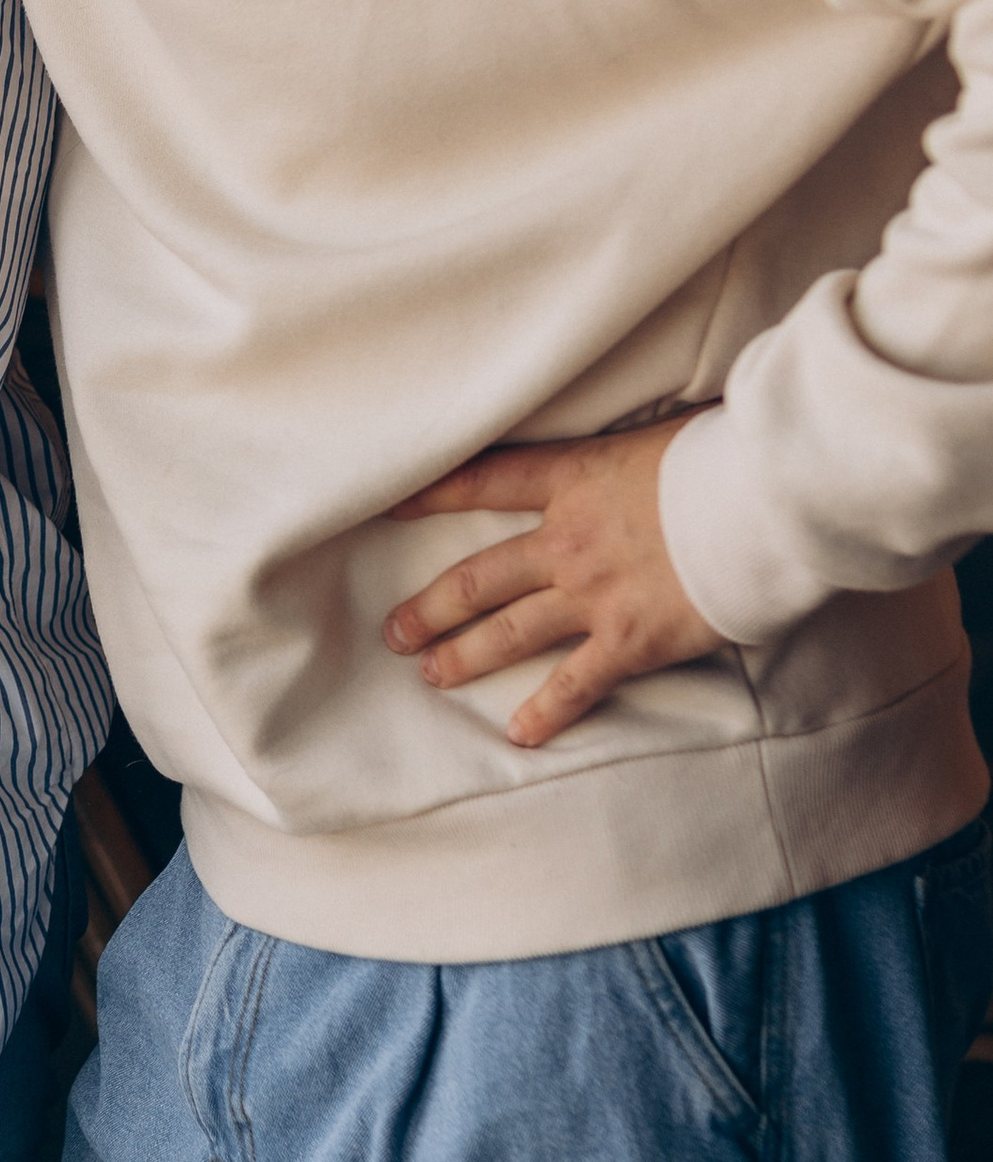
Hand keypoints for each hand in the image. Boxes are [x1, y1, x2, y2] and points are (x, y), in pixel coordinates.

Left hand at [381, 416, 718, 747]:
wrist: (772, 497)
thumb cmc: (731, 452)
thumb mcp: (667, 430)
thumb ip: (637, 448)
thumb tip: (648, 438)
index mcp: (576, 478)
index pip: (487, 481)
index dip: (432, 492)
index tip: (389, 506)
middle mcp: (570, 540)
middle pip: (479, 577)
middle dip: (431, 608)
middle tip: (395, 632)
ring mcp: (596, 594)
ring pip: (509, 632)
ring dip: (464, 657)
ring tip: (430, 675)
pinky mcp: (631, 639)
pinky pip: (575, 683)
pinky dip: (545, 711)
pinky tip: (518, 731)